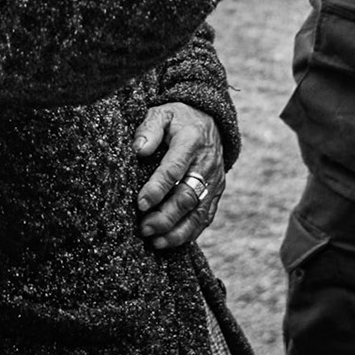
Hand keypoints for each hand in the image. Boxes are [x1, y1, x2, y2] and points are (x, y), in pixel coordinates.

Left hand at [133, 102, 224, 250]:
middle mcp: (206, 164)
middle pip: (187, 196)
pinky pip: (205, 216)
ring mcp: (214, 180)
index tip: (140, 203)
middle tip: (144, 228)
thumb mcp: (162, 113)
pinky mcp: (216, 192)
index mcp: (191, 141)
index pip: (174, 168)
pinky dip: (189, 232)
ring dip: (177, 230)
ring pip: (198, 212)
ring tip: (155, 241)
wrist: (209, 120)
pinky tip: (170, 241)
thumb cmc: (178, 119)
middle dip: (165, 216)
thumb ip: (150, 128)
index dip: (157, 188)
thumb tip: (138, 149)